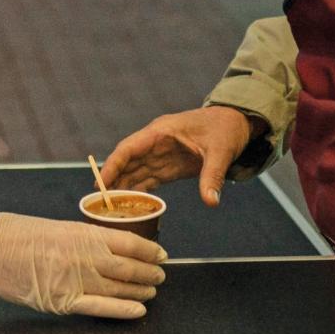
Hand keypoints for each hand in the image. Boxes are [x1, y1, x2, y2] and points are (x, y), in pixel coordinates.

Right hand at [0, 212, 165, 318]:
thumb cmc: (17, 233)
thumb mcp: (56, 227)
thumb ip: (83, 240)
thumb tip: (108, 251)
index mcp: (82, 233)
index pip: (128, 242)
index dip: (149, 251)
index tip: (160, 255)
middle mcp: (83, 257)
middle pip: (128, 267)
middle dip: (149, 273)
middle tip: (160, 276)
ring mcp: (73, 281)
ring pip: (119, 287)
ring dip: (140, 291)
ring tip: (151, 291)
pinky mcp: (61, 301)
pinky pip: (99, 307)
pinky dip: (122, 309)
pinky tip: (138, 310)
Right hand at [102, 105, 252, 207]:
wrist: (235, 124)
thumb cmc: (226, 129)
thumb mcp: (221, 151)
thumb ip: (213, 176)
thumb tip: (211, 201)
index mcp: (161, 132)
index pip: (129, 148)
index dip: (112, 165)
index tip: (100, 182)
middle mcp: (155, 143)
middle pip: (127, 162)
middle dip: (112, 181)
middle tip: (98, 202)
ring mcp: (161, 155)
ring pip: (134, 172)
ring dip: (123, 188)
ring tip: (110, 209)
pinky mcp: (168, 166)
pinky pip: (148, 179)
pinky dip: (138, 192)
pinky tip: (130, 207)